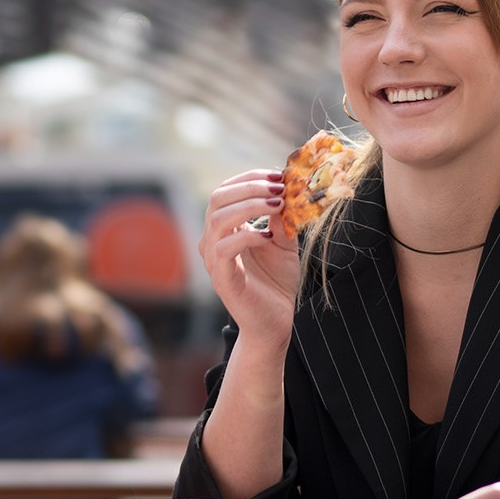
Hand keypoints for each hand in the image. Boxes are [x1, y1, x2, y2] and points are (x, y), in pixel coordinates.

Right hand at [198, 169, 299, 343]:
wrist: (276, 322)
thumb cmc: (276, 282)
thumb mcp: (284, 242)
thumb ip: (281, 219)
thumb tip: (286, 189)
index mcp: (224, 228)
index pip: (226, 190)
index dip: (250, 178)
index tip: (279, 176)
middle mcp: (213, 240)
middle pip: (218, 198)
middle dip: (250, 187)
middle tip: (280, 188)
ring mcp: (214, 259)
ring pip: (219, 219)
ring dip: (251, 205)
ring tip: (278, 205)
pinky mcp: (222, 278)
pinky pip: (226, 248)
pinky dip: (248, 236)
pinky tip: (269, 237)